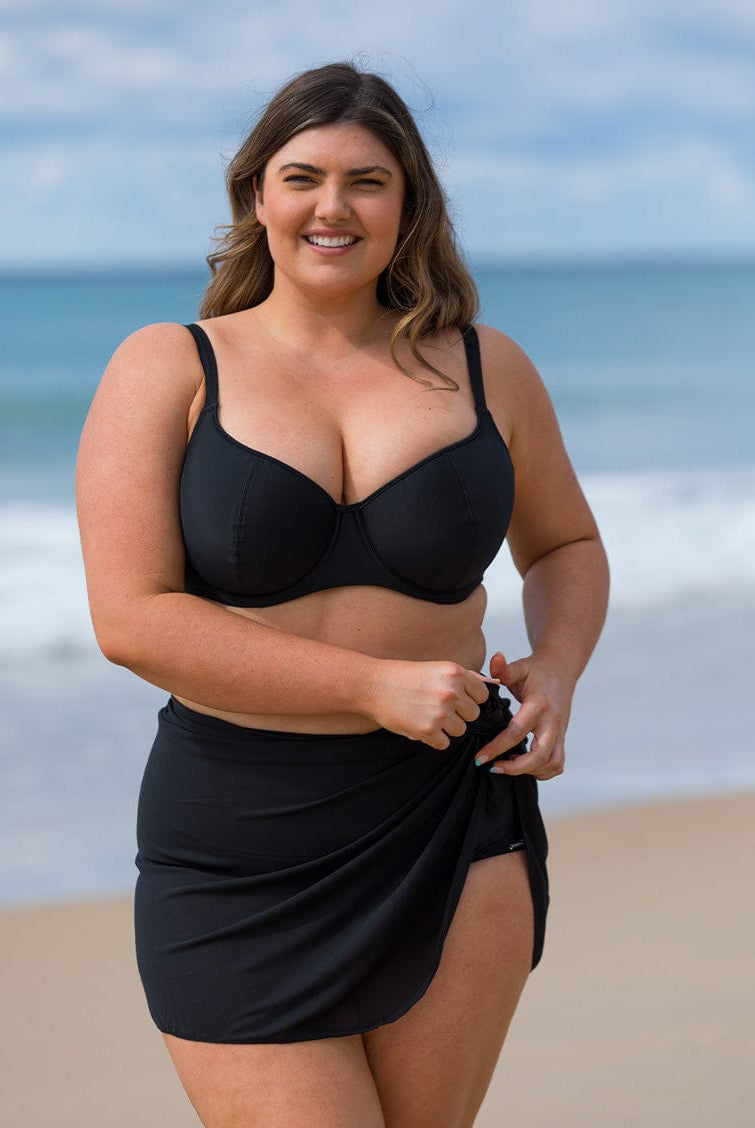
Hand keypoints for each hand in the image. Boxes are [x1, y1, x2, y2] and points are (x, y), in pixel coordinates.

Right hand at [364, 660, 491, 748]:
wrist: (372, 686)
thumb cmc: (402, 677)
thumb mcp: (436, 669)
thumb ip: (464, 678)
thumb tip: (491, 685)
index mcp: (454, 672)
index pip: (482, 696)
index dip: (469, 699)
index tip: (454, 699)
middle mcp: (450, 691)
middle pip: (473, 715)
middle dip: (458, 714)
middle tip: (436, 707)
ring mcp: (439, 712)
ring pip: (460, 730)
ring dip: (446, 728)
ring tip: (425, 715)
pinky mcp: (427, 730)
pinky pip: (444, 743)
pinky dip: (433, 739)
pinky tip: (419, 725)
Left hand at [474, 651, 572, 779]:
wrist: (561, 669)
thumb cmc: (535, 670)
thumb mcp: (520, 667)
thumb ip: (504, 668)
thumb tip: (495, 659)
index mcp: (538, 705)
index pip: (516, 732)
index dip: (496, 748)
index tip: (479, 759)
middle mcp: (552, 721)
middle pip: (540, 755)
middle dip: (516, 768)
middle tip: (493, 768)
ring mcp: (560, 731)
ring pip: (552, 763)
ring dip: (529, 771)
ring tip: (506, 766)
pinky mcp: (562, 738)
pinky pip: (557, 764)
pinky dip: (542, 772)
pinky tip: (523, 766)